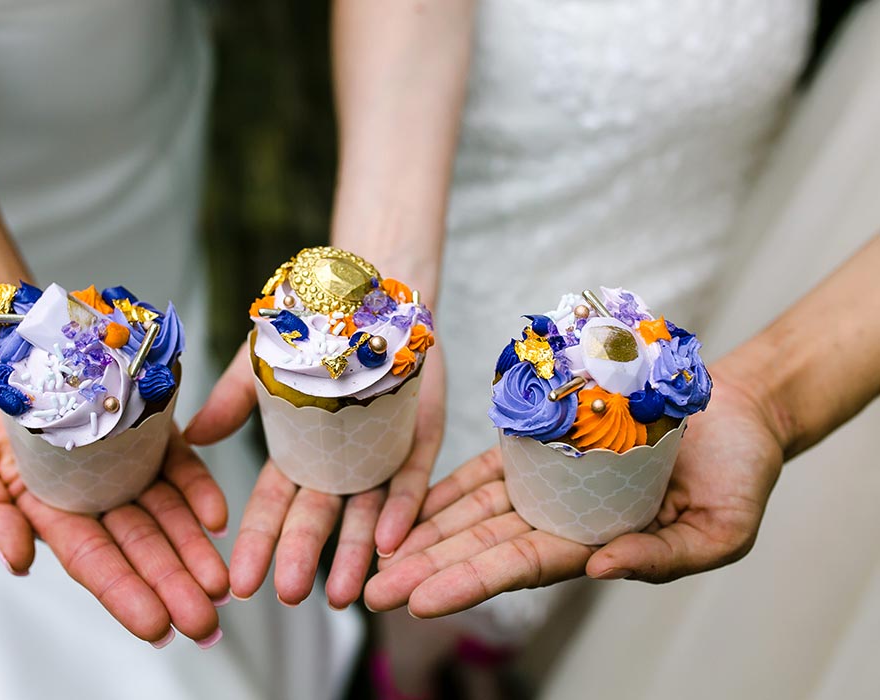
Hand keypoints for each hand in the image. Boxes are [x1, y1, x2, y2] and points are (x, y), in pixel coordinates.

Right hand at [0, 377, 230, 645]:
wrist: (15, 346)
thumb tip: (18, 561)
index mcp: (51, 513)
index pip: (94, 561)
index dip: (124, 593)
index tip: (155, 626)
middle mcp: (98, 497)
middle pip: (141, 548)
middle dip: (172, 585)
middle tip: (204, 620)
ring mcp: (130, 467)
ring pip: (169, 515)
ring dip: (194, 549)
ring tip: (220, 582)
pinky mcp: (154, 435)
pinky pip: (182, 468)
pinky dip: (201, 492)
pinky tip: (218, 518)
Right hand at [184, 343, 444, 608]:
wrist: (369, 293)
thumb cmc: (311, 328)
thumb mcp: (261, 363)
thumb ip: (231, 400)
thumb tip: (189, 437)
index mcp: (300, 451)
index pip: (274, 505)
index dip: (257, 542)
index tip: (239, 583)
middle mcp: (340, 462)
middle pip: (318, 517)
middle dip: (301, 556)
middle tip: (288, 596)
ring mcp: (380, 454)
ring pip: (366, 514)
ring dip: (353, 553)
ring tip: (345, 596)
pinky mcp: (419, 438)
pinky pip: (410, 482)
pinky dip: (400, 512)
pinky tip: (389, 543)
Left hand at [364, 368, 783, 616]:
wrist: (737, 411)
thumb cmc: (739, 474)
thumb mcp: (720, 530)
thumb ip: (662, 556)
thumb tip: (599, 570)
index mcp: (597, 546)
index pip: (521, 569)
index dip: (469, 582)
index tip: (419, 600)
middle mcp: (560, 519)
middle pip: (480, 545)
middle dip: (426, 568)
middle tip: (370, 590)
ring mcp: (545, 482)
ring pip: (472, 510)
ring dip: (424, 530)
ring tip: (375, 552)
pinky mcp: (540, 442)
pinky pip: (484, 467)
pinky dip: (446, 485)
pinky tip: (407, 503)